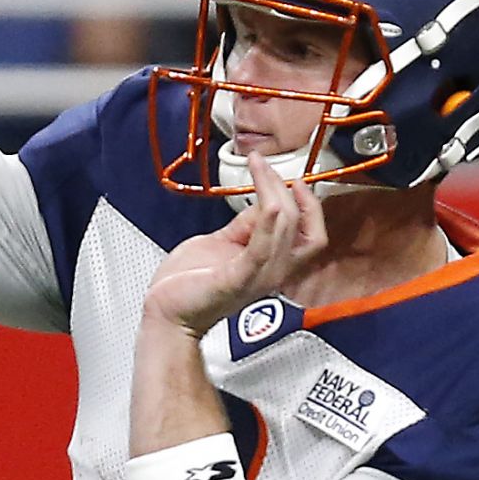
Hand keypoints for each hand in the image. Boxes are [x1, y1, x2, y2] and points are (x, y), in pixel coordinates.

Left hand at [141, 154, 327, 337]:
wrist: (167, 313)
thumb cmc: (191, 285)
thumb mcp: (226, 243)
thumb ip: (248, 226)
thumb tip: (263, 202)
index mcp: (273, 264)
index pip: (311, 233)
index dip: (309, 204)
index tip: (293, 179)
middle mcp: (273, 273)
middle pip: (302, 225)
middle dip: (286, 188)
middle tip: (264, 166)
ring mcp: (258, 277)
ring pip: (286, 229)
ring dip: (274, 191)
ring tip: (258, 168)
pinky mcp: (238, 279)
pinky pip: (262, 247)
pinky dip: (267, 220)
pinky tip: (265, 200)